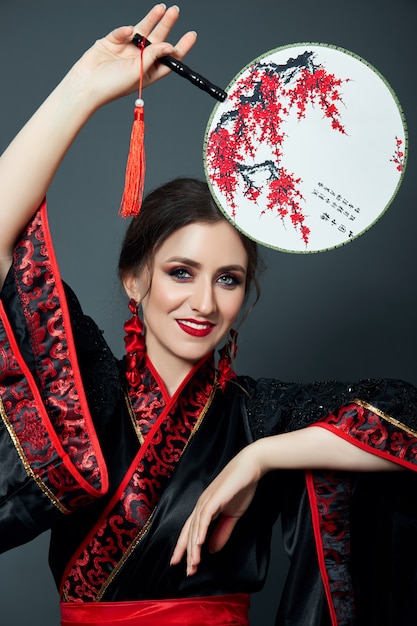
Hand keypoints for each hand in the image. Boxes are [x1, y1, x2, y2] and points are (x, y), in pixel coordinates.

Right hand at [70, 4, 196, 106]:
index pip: (169, 58)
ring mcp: (126, 50)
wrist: (87, 84)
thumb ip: (154, 56)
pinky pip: (123, 32)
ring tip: (163, 8)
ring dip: (153, 19)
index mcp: (149, 72)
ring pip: (143, 31)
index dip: (181, 46)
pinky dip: (125, 30)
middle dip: (167, 25)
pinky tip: (126, 32)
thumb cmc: (113, 85)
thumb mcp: (139, 71)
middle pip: (158, 40)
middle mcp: (140, 60)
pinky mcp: (113, 42)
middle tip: (175, 11)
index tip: (192, 34)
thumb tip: (170, 45)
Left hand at [170, 443, 262, 575]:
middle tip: (187, 571)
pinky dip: (201, 530)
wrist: (251, 467)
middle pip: (189, 531)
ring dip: (193, 546)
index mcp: (205, 508)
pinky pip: (205, 516)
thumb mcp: (232, 515)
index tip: (182, 564)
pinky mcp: (214, 497)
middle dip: (187, 552)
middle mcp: (201, 505)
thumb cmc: (242, 488)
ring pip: (195, 526)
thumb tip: (211, 549)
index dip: (185, 548)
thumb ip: (222, 532)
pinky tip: (199, 543)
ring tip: (193, 564)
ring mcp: (206, 500)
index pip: (190, 531)